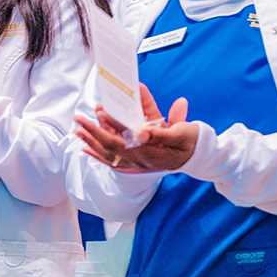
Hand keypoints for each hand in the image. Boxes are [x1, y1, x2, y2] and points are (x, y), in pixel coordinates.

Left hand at [74, 84, 197, 172]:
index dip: (110, 125)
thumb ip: (162, 132)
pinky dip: (98, 156)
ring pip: (109, 155)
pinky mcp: (137, 164)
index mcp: (151, 152)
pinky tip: (86, 149)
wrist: (199, 157)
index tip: (99, 111)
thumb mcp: (182, 132)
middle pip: (111, 147)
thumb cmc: (191, 140)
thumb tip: (142, 132)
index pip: (123, 139)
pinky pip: (113, 162)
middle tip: (78, 119)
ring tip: (77, 131)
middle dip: (93, 132)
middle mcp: (141, 161)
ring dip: (92, 142)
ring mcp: (138, 165)